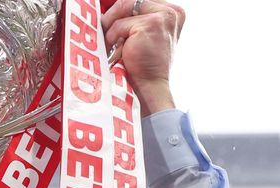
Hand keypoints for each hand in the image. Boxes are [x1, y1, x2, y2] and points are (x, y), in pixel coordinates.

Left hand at [100, 0, 183, 114]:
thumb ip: (137, 17)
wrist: (148, 86)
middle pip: (131, 0)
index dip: (122, 9)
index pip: (140, 0)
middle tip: (105, 30)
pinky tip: (118, 51)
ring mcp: (163, 16)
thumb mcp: (144, 34)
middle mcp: (172, 11)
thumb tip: (112, 8)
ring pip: (124, 7)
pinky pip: (119, 24)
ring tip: (112, 43)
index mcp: (173, 12)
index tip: (110, 20)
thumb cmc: (144, 64)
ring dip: (112, 25)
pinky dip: (113, 37)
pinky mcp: (150, 24)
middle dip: (114, 14)